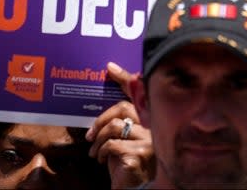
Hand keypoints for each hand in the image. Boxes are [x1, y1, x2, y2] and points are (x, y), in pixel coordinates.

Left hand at [85, 62, 151, 188]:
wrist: (132, 188)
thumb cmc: (126, 164)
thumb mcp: (122, 140)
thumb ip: (119, 124)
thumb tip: (103, 110)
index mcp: (151, 119)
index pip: (140, 93)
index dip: (125, 78)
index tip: (110, 67)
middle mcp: (155, 126)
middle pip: (124, 107)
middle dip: (101, 120)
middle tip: (91, 135)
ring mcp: (150, 140)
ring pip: (115, 127)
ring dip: (99, 141)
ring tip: (96, 152)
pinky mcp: (140, 153)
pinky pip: (112, 145)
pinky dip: (101, 153)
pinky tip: (102, 161)